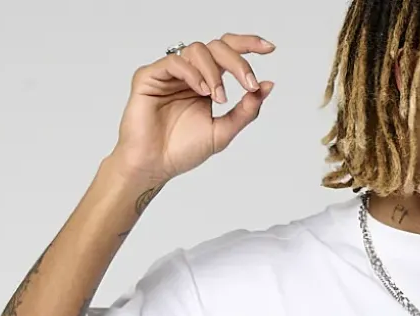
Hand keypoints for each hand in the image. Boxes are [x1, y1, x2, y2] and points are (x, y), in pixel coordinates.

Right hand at [108, 34, 275, 186]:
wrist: (154, 166)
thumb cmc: (182, 150)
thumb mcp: (222, 132)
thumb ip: (246, 111)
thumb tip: (268, 86)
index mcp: (206, 81)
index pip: (228, 52)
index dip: (248, 44)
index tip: (270, 49)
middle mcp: (190, 73)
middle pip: (217, 46)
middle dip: (237, 62)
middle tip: (249, 83)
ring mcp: (170, 72)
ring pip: (197, 50)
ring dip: (214, 72)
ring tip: (218, 97)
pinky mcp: (150, 75)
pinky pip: (174, 61)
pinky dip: (192, 73)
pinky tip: (201, 91)